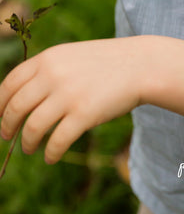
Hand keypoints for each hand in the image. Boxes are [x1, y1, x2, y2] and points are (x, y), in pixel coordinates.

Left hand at [0, 37, 144, 163]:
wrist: (140, 65)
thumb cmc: (106, 63)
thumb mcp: (71, 56)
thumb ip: (48, 70)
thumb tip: (20, 96)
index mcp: (48, 58)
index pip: (10, 83)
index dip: (0, 103)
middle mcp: (54, 75)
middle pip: (15, 107)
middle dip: (7, 126)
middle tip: (7, 136)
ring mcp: (68, 95)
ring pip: (32, 127)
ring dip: (27, 143)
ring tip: (31, 148)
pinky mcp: (84, 114)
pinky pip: (57, 141)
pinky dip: (50, 153)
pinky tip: (51, 157)